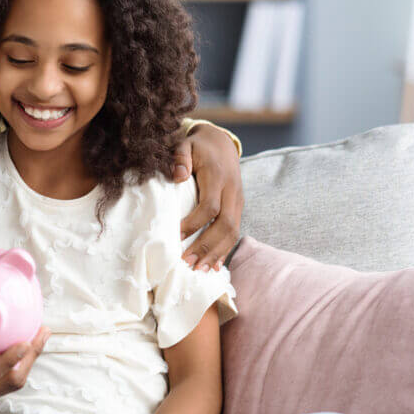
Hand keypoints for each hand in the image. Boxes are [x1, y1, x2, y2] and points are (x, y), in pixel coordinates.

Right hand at [0, 310, 50, 412]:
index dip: (7, 360)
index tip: (24, 341)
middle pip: (8, 383)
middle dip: (29, 360)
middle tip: (41, 333)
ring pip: (8, 384)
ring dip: (26, 361)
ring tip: (38, 334)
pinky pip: (1, 379)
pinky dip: (14, 361)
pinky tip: (17, 340)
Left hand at [173, 124, 243, 271]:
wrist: (221, 142)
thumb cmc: (198, 146)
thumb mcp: (186, 144)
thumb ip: (180, 157)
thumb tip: (177, 175)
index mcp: (218, 176)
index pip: (210, 206)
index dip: (194, 223)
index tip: (176, 235)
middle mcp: (232, 191)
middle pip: (225, 224)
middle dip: (207, 246)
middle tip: (187, 263)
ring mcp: (238, 201)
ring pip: (233, 231)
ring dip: (217, 253)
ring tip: (200, 270)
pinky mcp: (238, 208)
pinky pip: (235, 231)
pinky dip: (225, 250)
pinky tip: (215, 266)